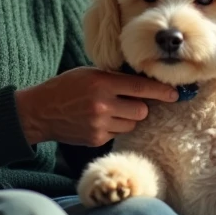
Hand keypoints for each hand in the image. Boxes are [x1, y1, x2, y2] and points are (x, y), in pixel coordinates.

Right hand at [15, 66, 178, 146]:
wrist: (39, 111)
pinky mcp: (96, 139)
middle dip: (140, 106)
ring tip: (111, 111)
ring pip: (132, 124)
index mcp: (102, 83)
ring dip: (128, 118)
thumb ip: (114, 79)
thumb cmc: (66, 87)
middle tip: (128, 102)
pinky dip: (114, 127)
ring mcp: (99, 125)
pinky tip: (98, 120)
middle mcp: (103, 105)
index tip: (176, 94)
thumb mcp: (89, 74)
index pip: (141, 88)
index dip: (161, 91)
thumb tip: (144, 82)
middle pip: (141, 110)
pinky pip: (118, 133)